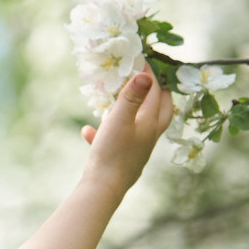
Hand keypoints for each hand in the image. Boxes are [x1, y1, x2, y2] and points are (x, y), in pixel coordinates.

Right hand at [80, 67, 173, 193]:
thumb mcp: (120, 120)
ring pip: (141, 125)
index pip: (155, 93)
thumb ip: (131, 97)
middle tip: (152, 80)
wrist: (104, 188)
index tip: (142, 60)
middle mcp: (148, 135)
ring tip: (123, 101)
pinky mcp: (122, 159)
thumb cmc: (113, 152)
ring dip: (135, 110)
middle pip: (161, 110)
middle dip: (158, 94)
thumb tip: (145, 74)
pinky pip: (115, 141)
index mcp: (150, 123)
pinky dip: (104, 133)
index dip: (149, 75)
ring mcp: (136, 148)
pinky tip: (88, 131)